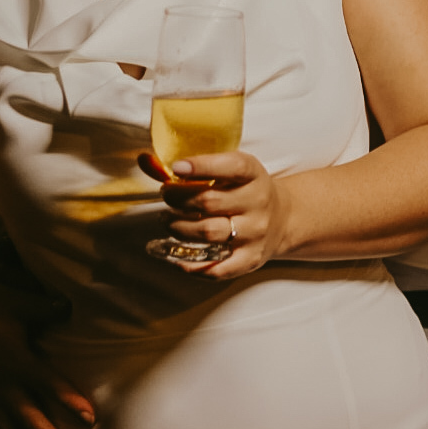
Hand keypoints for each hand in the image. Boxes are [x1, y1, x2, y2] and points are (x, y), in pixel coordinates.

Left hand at [138, 151, 288, 278]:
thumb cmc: (246, 190)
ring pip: (209, 233)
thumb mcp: (230, 170)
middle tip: (166, 195)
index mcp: (253, 174)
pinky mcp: (250, 259)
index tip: (176, 168)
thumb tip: (144, 160)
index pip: (231, 167)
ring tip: (168, 221)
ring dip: (179, 227)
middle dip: (178, 199)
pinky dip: (193, 265)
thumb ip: (192, 166)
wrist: (283, 219)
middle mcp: (258, 203)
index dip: (202, 166)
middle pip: (210, 202)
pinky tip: (178, 257)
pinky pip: (218, 268)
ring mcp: (255, 233)